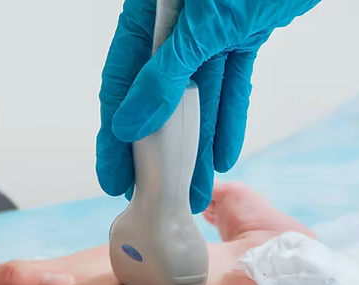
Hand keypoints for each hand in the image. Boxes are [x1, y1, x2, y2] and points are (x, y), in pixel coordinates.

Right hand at [96, 0, 320, 211]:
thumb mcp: (202, 25)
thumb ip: (166, 76)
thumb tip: (130, 124)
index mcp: (151, 14)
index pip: (123, 81)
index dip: (116, 132)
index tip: (113, 174)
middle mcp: (175, 23)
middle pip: (158, 95)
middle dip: (157, 149)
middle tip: (149, 193)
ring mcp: (211, 27)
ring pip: (198, 96)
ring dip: (196, 143)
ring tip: (190, 190)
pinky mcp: (245, 30)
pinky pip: (231, 83)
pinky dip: (229, 118)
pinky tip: (221, 157)